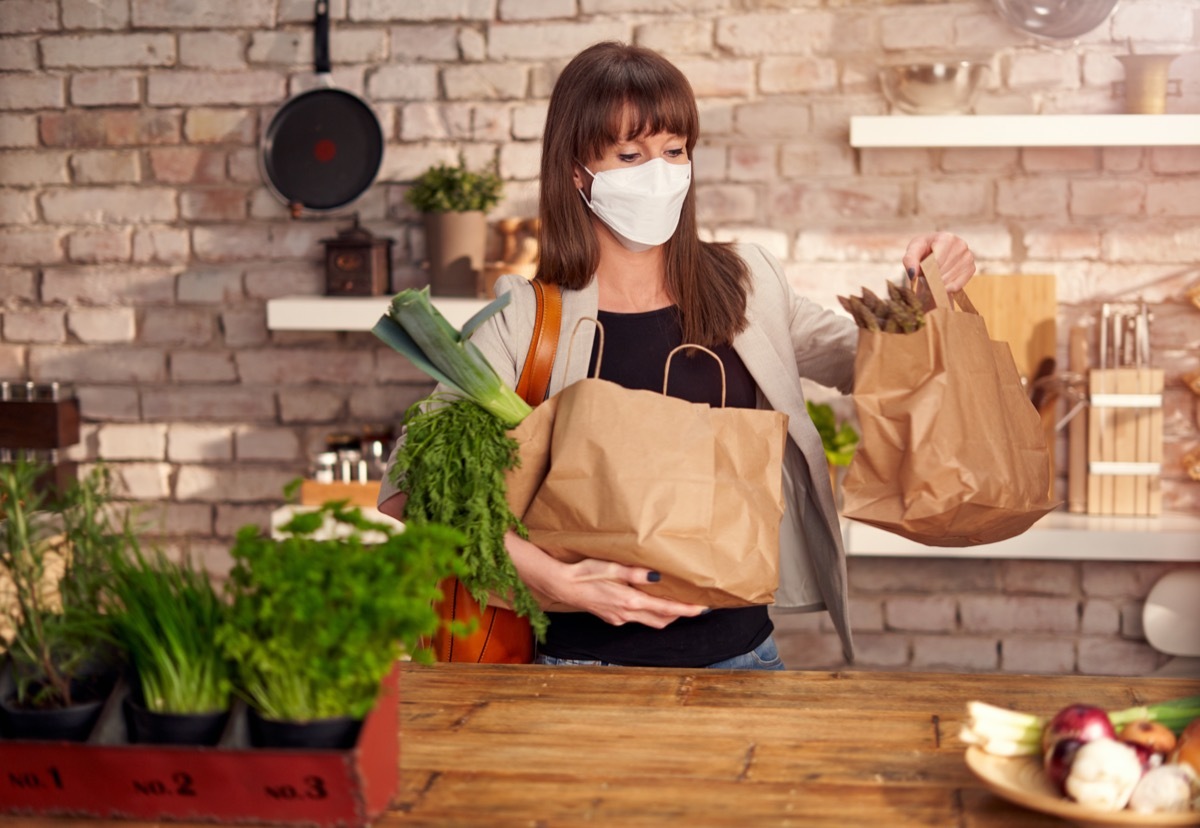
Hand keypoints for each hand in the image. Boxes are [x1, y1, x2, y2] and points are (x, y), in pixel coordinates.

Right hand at [505, 532, 706, 627]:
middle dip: (679, 614)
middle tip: (695, 605)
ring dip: (664, 615)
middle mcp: (626, 614)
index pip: (666, 609)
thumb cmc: (582, 572)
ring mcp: (617, 618)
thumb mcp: (609, 567)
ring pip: (649, 621)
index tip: (703, 608)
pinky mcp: (610, 617)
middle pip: (661, 620)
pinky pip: (635, 618)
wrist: (558, 584)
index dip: (687, 610)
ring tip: (677, 603)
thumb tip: (657, 576)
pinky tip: (646, 602)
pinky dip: (647, 613)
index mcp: (628, 601)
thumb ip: (634, 573)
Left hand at [902, 231, 975, 292]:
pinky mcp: (972, 268)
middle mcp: (960, 245)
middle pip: (942, 271)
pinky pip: (957, 285)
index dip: (927, 270)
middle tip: (927, 275)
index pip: (937, 261)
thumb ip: (909, 261)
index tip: (922, 272)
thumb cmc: (923, 251)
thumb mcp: (913, 252)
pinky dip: (946, 289)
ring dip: (937, 284)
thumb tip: (912, 274)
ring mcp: (968, 256)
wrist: (935, 255)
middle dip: (931, 277)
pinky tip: (941, 285)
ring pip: (949, 280)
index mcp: (947, 237)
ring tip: (934, 277)